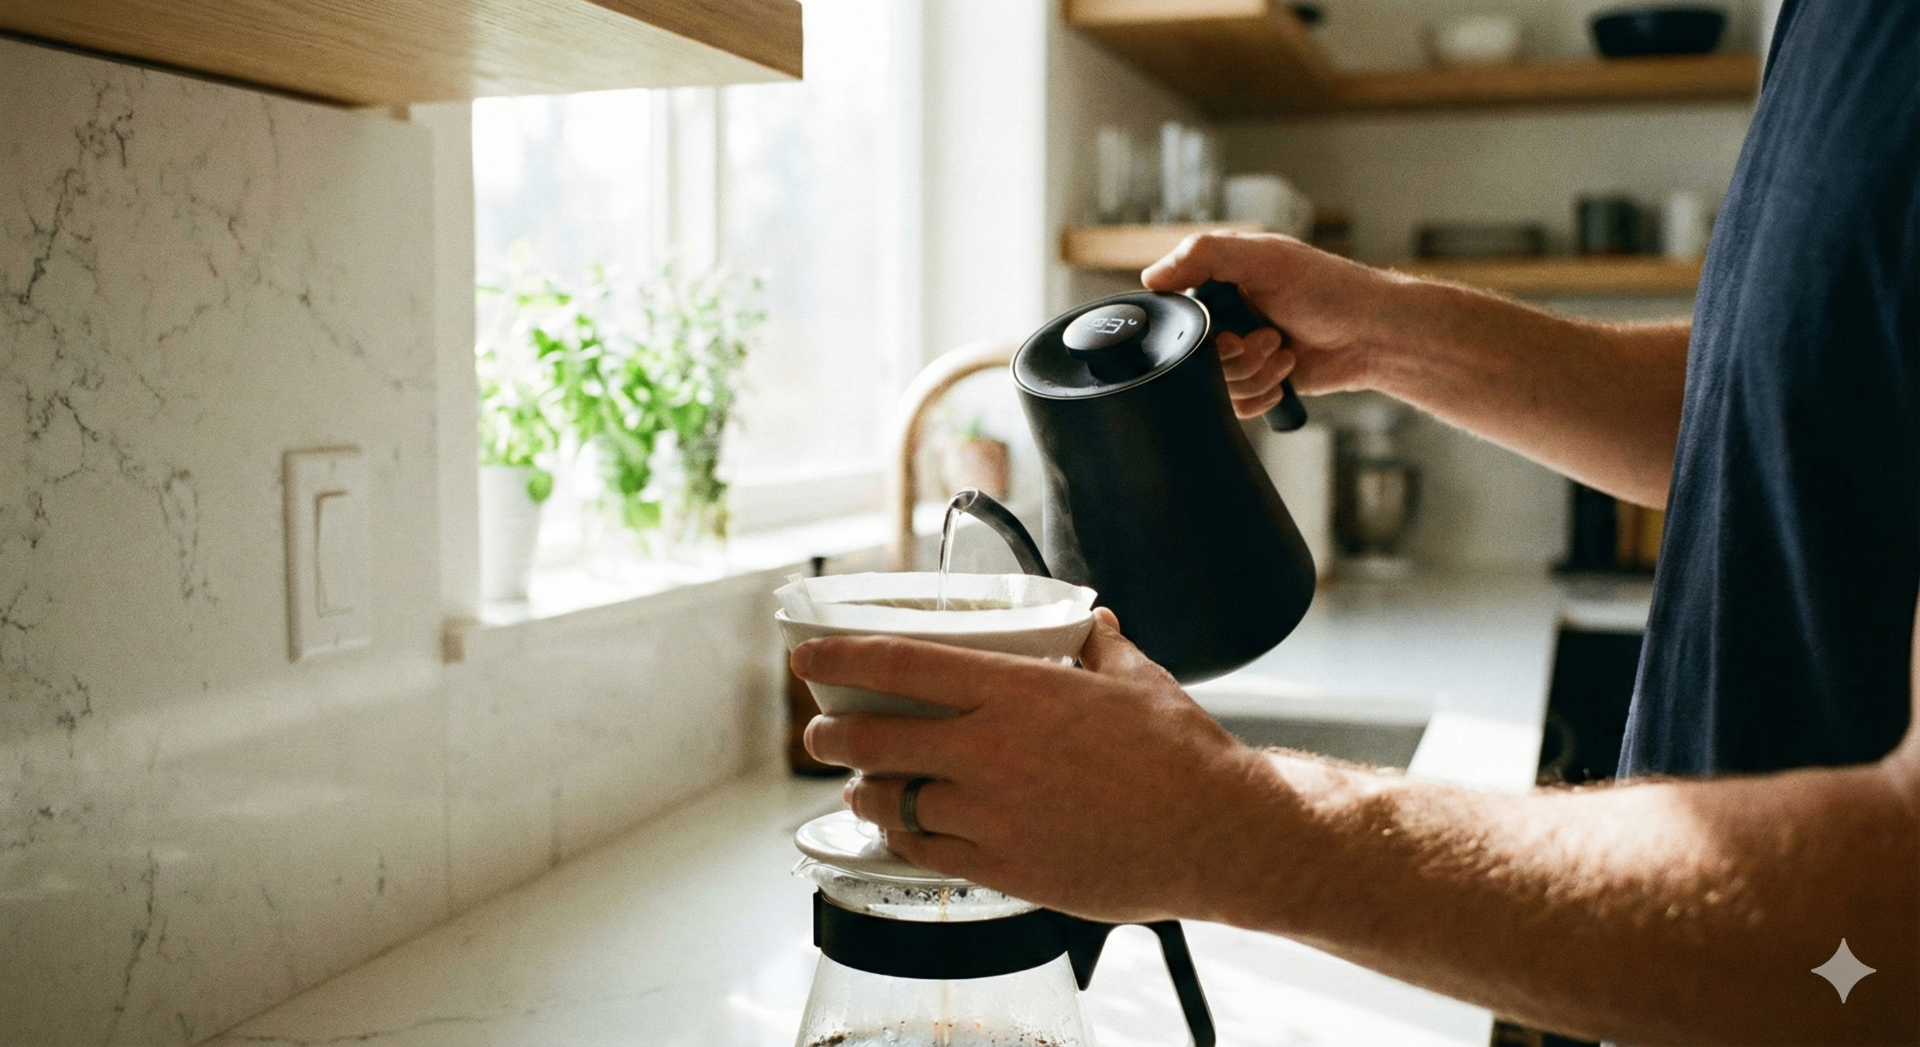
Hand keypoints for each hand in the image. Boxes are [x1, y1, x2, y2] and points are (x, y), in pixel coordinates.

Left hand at [797, 609, 1278, 923]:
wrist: (1217, 834)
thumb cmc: (1180, 755)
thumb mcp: (1136, 679)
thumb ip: (1098, 646)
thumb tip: (1090, 623)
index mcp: (1015, 690)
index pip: (898, 664)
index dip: (837, 660)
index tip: (805, 659)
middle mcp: (990, 749)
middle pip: (873, 737)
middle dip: (831, 734)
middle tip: (821, 732)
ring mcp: (990, 813)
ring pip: (889, 800)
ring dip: (861, 791)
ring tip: (858, 787)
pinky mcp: (1003, 867)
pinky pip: (924, 852)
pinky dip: (901, 839)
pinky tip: (901, 832)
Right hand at [1143, 231, 1407, 417]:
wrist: (1373, 335)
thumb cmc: (1327, 287)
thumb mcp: (1265, 258)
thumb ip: (1206, 255)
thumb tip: (1151, 278)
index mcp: (1219, 283)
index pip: (1175, 311)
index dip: (1195, 329)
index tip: (1226, 327)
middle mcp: (1225, 319)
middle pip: (1192, 357)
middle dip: (1233, 355)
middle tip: (1268, 337)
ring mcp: (1240, 355)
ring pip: (1215, 385)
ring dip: (1254, 373)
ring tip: (1284, 352)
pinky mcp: (1257, 385)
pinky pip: (1235, 406)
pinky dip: (1261, 396)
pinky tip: (1285, 376)